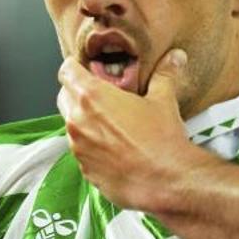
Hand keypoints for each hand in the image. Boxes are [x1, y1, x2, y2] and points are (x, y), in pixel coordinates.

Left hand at [56, 48, 212, 210]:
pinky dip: (91, 144)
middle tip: (100, 94)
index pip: (66, 71)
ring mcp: (77, 147)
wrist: (165, 181)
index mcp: (91, 97)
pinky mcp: (83, 168)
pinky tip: (113, 147)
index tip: (86, 69)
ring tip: (110, 122)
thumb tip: (174, 57)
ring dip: (84, 120)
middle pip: (64, 96)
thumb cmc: (161, 140)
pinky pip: (80, 150)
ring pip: (71, 124)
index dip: (75, 67)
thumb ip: (164, 74)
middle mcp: (77, 121)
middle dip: (77, 91)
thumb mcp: (163, 100)